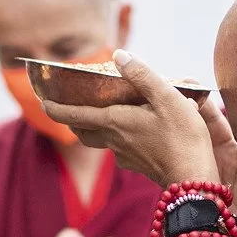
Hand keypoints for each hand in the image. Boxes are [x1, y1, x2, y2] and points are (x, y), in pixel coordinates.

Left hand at [41, 51, 218, 185]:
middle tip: (69, 108)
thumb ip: (142, 75)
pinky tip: (135, 130)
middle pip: (83, 131)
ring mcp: (125, 156)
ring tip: (102, 115)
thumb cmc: (183, 137)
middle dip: (73, 120)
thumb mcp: (168, 98)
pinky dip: (119, 137)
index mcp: (115, 122)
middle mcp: (114, 141)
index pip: (74, 115)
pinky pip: (121, 148)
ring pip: (102, 141)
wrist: (194, 180)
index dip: (56, 109)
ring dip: (96, 128)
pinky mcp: (138, 165)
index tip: (42, 102)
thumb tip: (119, 56)